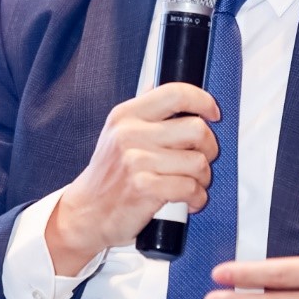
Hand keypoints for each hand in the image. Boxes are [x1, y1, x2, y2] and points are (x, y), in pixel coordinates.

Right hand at [46, 83, 218, 273]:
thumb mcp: (116, 133)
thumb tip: (156, 85)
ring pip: (198, 162)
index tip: (212, 113)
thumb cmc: (108, 176)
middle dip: (209, 148)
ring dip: (203, 178)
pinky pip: (191, 188)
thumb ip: (141, 111)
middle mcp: (130, 134)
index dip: (203, 101)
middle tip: (202, 159)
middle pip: (196, 129)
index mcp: (127, 115)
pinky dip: (197, 198)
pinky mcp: (145, 188)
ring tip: (192, 184)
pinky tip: (188, 201)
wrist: (85, 213)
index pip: (175, 93)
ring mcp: (137, 161)